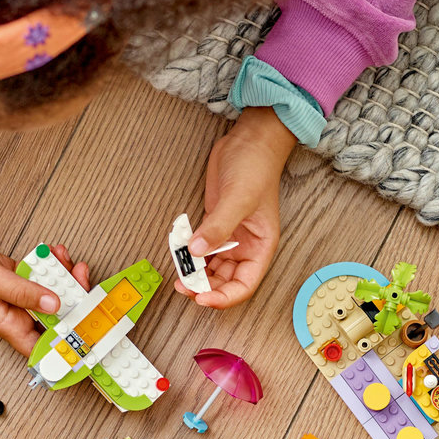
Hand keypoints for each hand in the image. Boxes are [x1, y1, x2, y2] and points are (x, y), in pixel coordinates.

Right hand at [0, 185, 89, 355]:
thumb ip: (24, 292)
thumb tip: (55, 302)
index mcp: (9, 325)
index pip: (43, 348)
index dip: (67, 350)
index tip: (90, 341)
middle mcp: (16, 315)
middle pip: (55, 318)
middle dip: (75, 302)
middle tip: (83, 281)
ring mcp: (17, 297)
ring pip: (52, 295)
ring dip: (65, 279)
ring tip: (71, 261)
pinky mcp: (16, 279)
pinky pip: (42, 276)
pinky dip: (52, 265)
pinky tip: (57, 252)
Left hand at [176, 107, 294, 307]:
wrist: (249, 140)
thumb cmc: (256, 167)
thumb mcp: (237, 199)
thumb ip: (218, 227)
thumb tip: (197, 251)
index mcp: (260, 247)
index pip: (244, 285)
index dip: (224, 297)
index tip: (202, 298)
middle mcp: (246, 247)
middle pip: (225, 281)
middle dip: (204, 287)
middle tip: (182, 285)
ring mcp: (230, 237)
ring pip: (211, 268)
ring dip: (194, 273)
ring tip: (177, 271)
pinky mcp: (215, 226)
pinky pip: (200, 249)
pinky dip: (189, 254)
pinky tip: (178, 251)